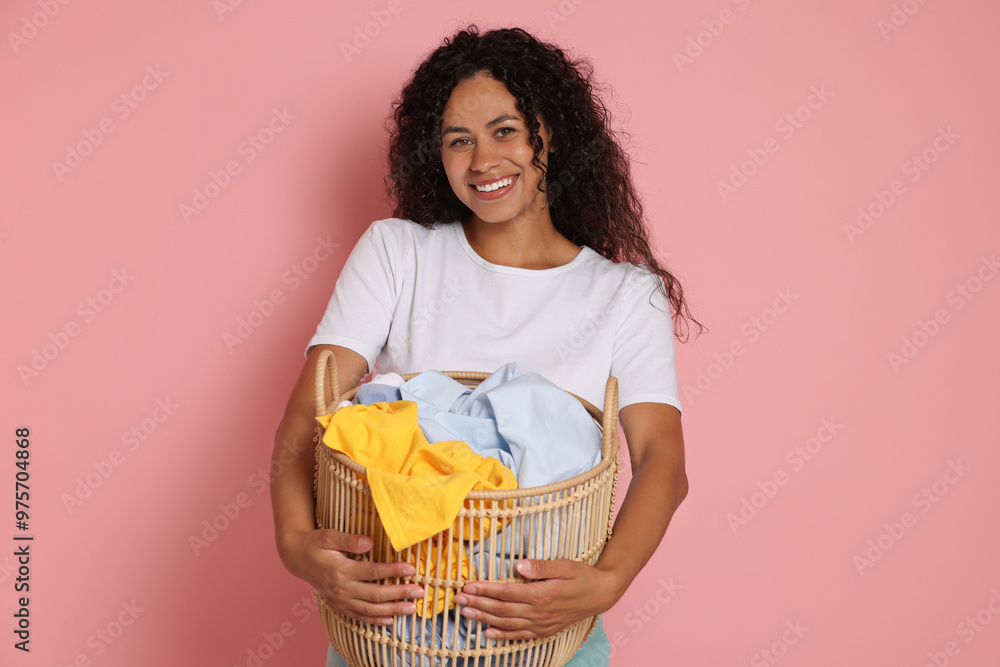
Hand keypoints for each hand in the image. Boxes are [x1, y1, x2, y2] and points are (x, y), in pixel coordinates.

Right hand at [279, 528, 423, 625]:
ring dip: (392, 610)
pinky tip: (390, 620)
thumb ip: (349, 540)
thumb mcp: (328, 536)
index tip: (411, 569)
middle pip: (375, 595)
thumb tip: (369, 542)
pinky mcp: (338, 606)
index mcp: (340, 570)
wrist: (297, 558)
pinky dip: (375, 620)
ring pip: (370, 610)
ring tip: (412, 608)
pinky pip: (359, 617)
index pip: (373, 572)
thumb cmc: (315, 544)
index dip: (393, 571)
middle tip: (419, 591)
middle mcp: (341, 589)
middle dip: (399, 594)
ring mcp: (339, 600)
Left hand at [452, 559, 618, 639]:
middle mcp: (539, 612)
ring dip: (484, 619)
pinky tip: (487, 633)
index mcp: (542, 594)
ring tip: (466, 614)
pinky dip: (502, 635)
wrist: (601, 594)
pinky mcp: (544, 630)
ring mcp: (541, 624)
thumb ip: (540, 566)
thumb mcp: (564, 565)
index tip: (467, 586)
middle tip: (458, 600)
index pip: (506, 592)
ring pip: (506, 623)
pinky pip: (519, 635)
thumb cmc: (582, 576)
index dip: (485, 590)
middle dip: (477, 604)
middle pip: (501, 609)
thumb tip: (517, 565)